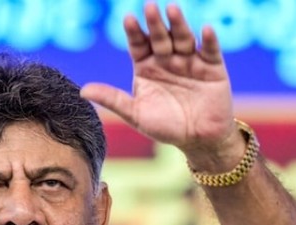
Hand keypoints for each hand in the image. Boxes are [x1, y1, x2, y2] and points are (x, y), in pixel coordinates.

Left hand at [80, 3, 236, 157]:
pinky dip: (209, 40)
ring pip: (183, 39)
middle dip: (155, 24)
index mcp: (147, 67)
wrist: (199, 141)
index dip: (134, 33)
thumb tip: (82, 91)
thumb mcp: (136, 114)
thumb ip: (112, 100)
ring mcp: (190, 61)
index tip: (128, 19)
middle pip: (160, 38)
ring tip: (172, 10)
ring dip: (179, 25)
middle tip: (150, 7)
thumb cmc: (165, 127)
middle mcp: (167, 60)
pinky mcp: (213, 68)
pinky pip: (211, 51)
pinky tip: (205, 30)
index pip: (138, 45)